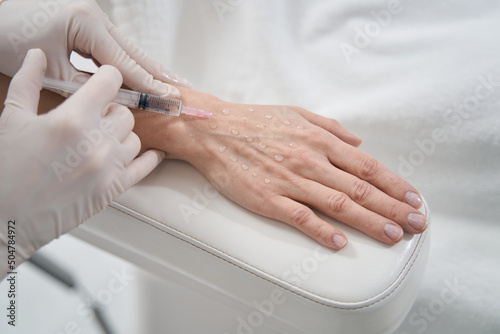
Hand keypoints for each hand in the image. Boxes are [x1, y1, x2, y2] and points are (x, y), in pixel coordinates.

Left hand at [0, 0, 190, 96]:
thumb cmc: (9, 36)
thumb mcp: (48, 69)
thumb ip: (84, 86)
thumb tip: (113, 101)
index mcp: (87, 24)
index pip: (126, 64)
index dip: (149, 86)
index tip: (169, 101)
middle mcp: (95, 16)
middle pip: (136, 51)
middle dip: (161, 73)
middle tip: (185, 89)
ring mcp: (91, 16)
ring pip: (129, 47)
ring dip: (150, 67)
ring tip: (173, 82)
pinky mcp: (85, 20)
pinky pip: (115, 44)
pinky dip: (131, 60)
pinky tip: (143, 71)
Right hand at [0, 49, 163, 271]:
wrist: (4, 218)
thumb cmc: (5, 169)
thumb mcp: (12, 119)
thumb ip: (28, 82)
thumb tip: (37, 55)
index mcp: (71, 119)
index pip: (111, 82)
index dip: (108, 78)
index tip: (103, 82)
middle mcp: (96, 141)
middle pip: (125, 113)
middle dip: (110, 112)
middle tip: (94, 119)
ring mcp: (108, 167)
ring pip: (135, 138)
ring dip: (121, 136)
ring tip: (102, 141)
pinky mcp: (114, 189)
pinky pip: (146, 166)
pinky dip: (149, 158)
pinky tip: (148, 153)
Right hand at [135, 91, 427, 249]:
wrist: (214, 131)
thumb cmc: (255, 121)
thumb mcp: (297, 113)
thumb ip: (331, 127)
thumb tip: (357, 143)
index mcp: (318, 140)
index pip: (366, 167)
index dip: (394, 184)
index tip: (412, 198)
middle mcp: (309, 161)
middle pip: (360, 189)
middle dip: (393, 208)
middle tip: (416, 223)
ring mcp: (289, 182)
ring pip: (338, 205)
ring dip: (369, 222)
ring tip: (393, 235)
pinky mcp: (268, 199)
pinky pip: (301, 218)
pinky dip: (323, 231)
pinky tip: (342, 242)